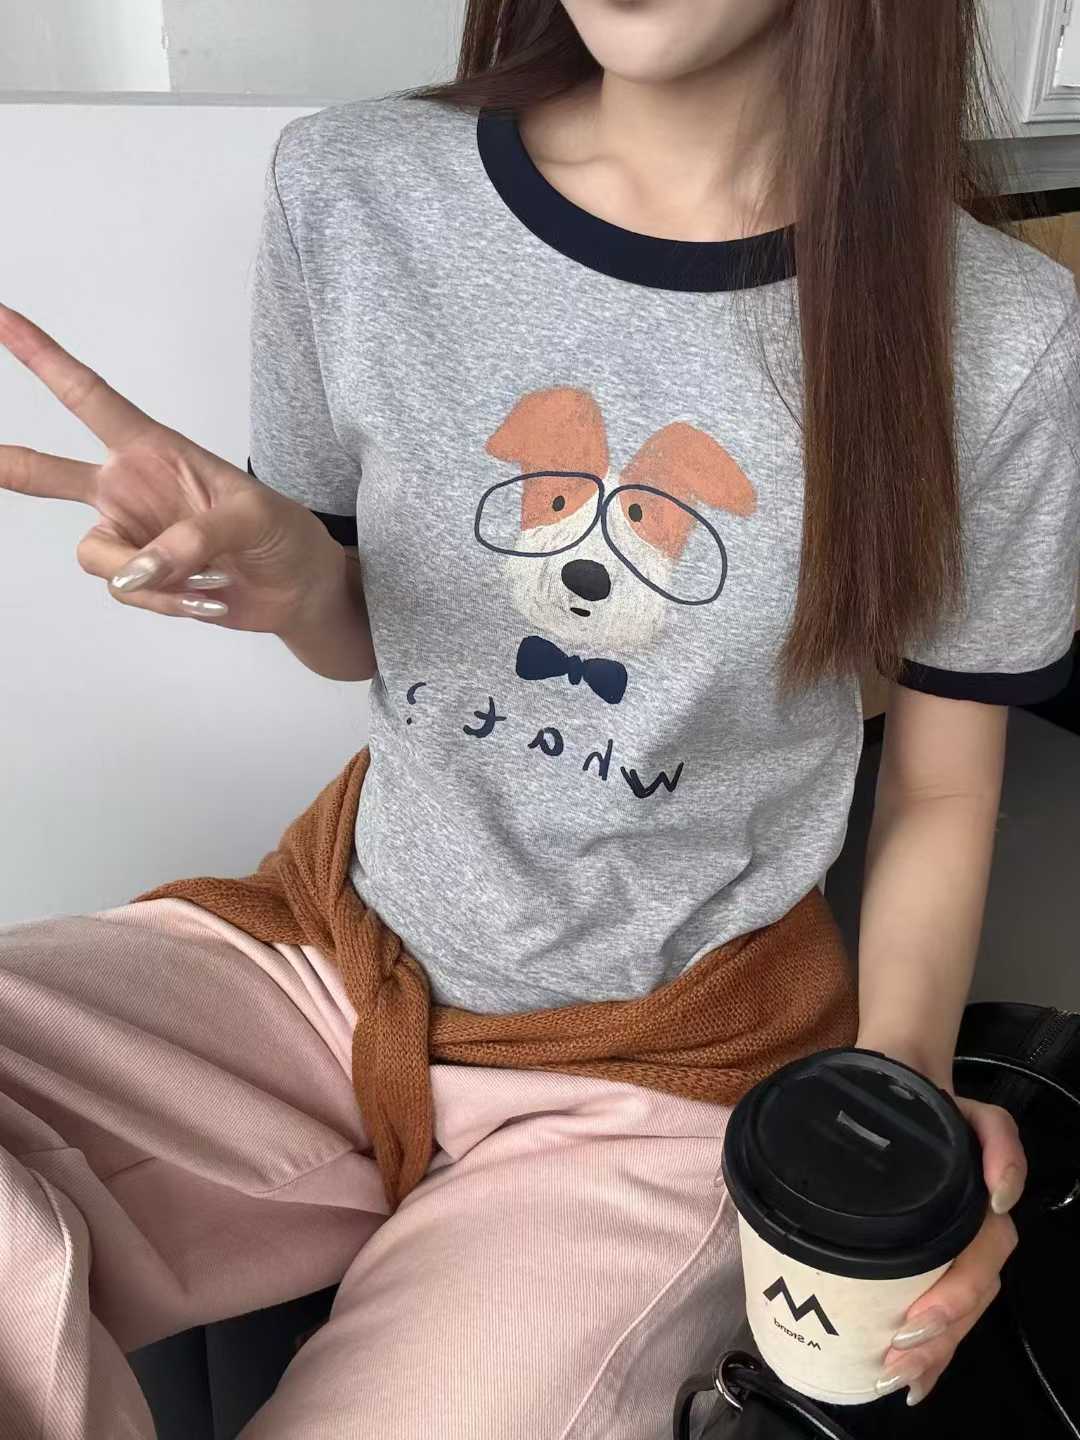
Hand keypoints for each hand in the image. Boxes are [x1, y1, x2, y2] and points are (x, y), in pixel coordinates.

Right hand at [0, 302, 347, 635]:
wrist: (298, 591)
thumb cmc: (282, 535)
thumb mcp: (253, 517)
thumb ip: (194, 537)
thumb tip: (137, 571)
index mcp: (155, 448)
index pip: (89, 397)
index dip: (43, 357)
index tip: (1, 317)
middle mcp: (131, 489)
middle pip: (51, 473)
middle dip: (11, 465)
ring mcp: (132, 536)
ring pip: (98, 557)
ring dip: (153, 577)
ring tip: (211, 579)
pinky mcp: (141, 580)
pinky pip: (129, 591)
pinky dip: (171, 601)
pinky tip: (211, 599)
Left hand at [878, 1094, 1024, 1405]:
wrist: (899, 1087)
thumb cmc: (931, 1105)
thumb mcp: (976, 1116)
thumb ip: (1001, 1144)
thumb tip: (1002, 1198)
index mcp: (978, 1209)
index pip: (978, 1264)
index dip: (954, 1298)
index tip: (914, 1321)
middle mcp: (972, 1233)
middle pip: (969, 1300)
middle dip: (939, 1338)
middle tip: (896, 1362)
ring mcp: (952, 1246)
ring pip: (958, 1313)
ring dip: (935, 1351)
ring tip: (900, 1377)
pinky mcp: (928, 1256)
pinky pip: (941, 1310)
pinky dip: (933, 1351)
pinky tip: (912, 1381)